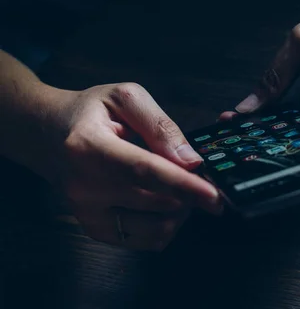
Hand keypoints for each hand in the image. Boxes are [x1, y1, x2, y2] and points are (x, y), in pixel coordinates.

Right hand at [40, 83, 221, 250]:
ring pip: (154, 228)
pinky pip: (144, 240)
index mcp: (89, 146)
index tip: (214, 196)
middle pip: (155, 202)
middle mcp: (84, 186)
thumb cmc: (90, 111)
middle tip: (197, 175)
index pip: (144, 171)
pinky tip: (165, 203)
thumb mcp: (126, 97)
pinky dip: (166, 225)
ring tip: (179, 187)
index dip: (183, 185)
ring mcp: (87, 212)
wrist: (47, 133)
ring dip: (180, 211)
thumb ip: (160, 126)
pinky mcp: (94, 229)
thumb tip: (190, 160)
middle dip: (189, 193)